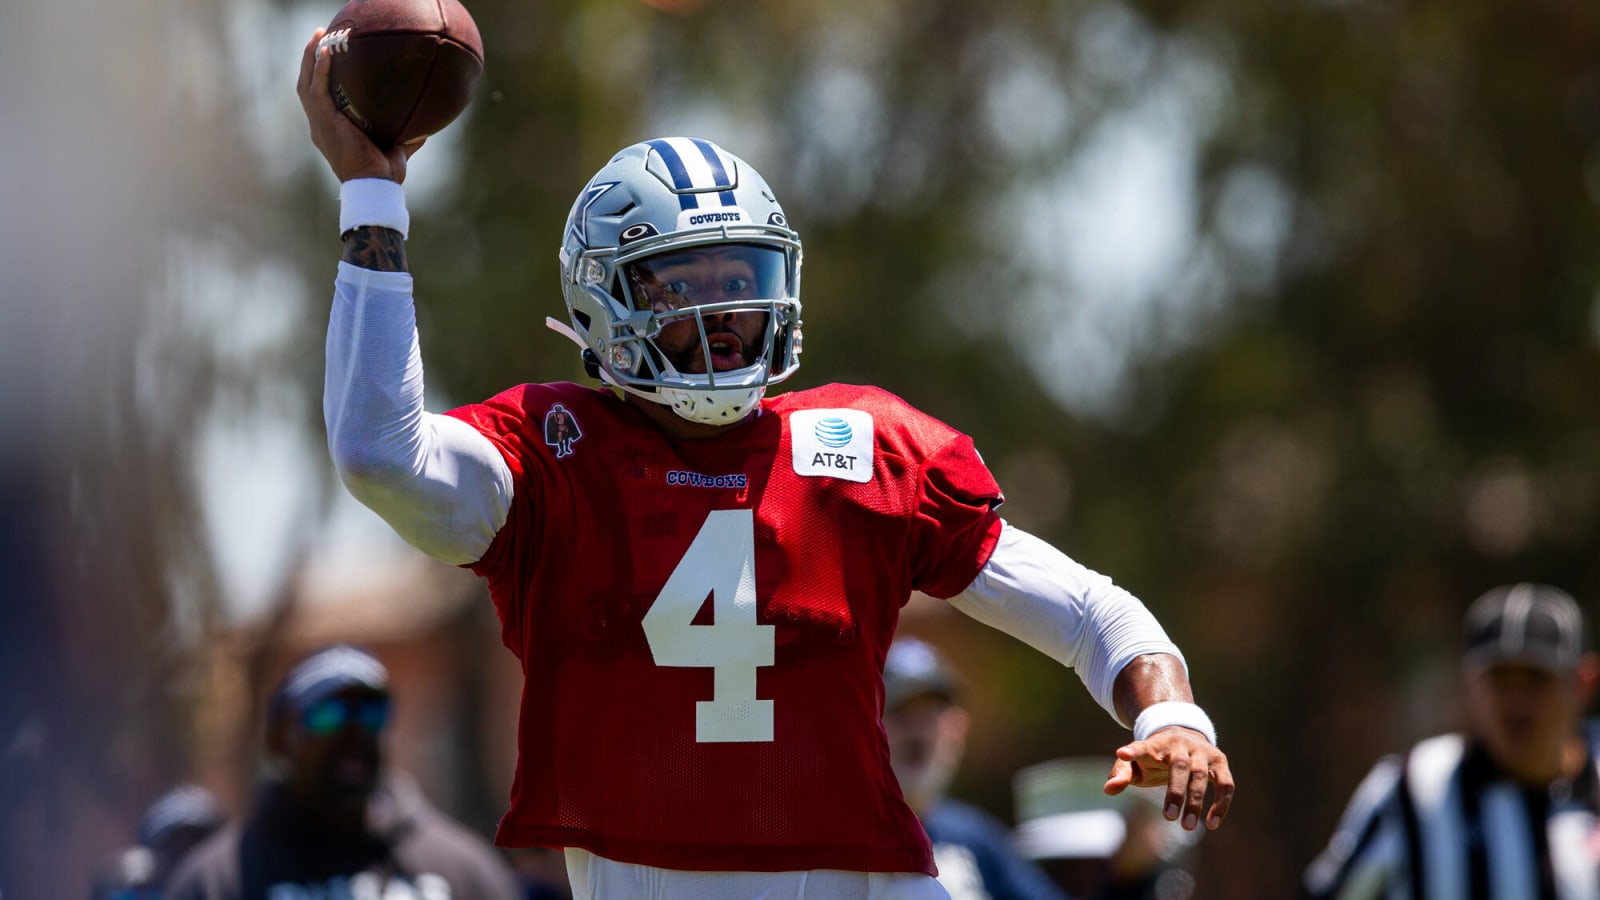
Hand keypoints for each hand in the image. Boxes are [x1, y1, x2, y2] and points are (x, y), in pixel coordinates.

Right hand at [296, 28, 423, 183]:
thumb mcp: (397, 150)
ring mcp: (320, 124)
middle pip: (308, 85)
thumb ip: (406, 137)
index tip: (330, 57)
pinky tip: (326, 52)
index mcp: (332, 131)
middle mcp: (321, 126)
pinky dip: (320, 70)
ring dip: (310, 58)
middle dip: (311, 60)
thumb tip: (426, 127)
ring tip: (319, 35)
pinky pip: (317, 90)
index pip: (321, 99)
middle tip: (321, 37)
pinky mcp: (325, 123)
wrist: (377, 186)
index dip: (321, 78)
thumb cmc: (386, 174)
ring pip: (306, 83)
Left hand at [1104, 726, 1233, 831]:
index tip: (1122, 753)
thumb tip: (1108, 790)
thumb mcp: (1135, 764)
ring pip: (1202, 775)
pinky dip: (1221, 804)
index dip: (1133, 750)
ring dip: (1196, 802)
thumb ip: (1121, 774)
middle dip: (1175, 792)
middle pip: (1180, 766)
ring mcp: (1202, 752)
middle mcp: (1180, 744)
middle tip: (1169, 818)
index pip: (1143, 746)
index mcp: (1156, 744)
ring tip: (1187, 827)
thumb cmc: (1153, 757)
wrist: (1183, 735)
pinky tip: (1212, 824)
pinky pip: (1225, 784)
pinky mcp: (1219, 761)